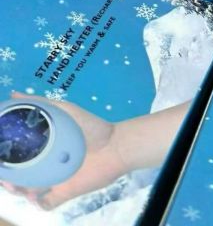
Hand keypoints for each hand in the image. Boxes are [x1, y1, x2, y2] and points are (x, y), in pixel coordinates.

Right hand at [0, 92, 122, 209]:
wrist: (115, 146)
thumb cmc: (90, 126)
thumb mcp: (64, 110)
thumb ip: (41, 104)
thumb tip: (14, 94)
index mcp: (43, 145)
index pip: (18, 155)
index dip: (6, 159)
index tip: (1, 159)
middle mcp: (46, 163)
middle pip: (20, 175)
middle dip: (9, 178)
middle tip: (6, 176)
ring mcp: (55, 179)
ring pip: (28, 191)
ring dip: (19, 190)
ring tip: (17, 186)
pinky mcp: (65, 192)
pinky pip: (47, 203)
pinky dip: (39, 203)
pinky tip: (35, 196)